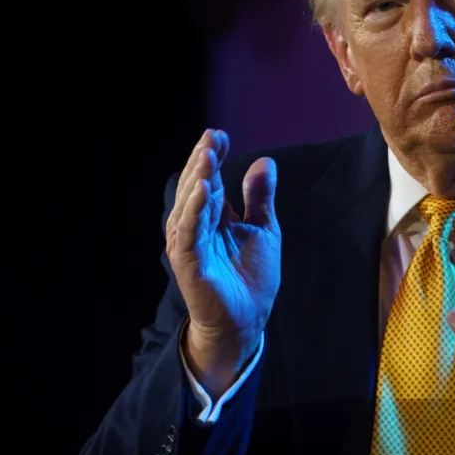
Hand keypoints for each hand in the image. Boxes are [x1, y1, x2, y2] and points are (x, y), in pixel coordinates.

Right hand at [165, 129, 280, 392]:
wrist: (247, 320)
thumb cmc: (250, 276)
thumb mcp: (263, 229)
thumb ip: (260, 198)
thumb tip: (265, 160)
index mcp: (213, 215)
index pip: (209, 178)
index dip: (213, 156)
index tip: (221, 135)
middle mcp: (196, 226)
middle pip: (196, 186)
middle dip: (203, 160)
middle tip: (212, 137)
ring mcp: (190, 244)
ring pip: (189, 205)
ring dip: (197, 179)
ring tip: (207, 156)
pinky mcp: (190, 262)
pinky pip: (190, 232)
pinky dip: (195, 210)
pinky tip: (202, 190)